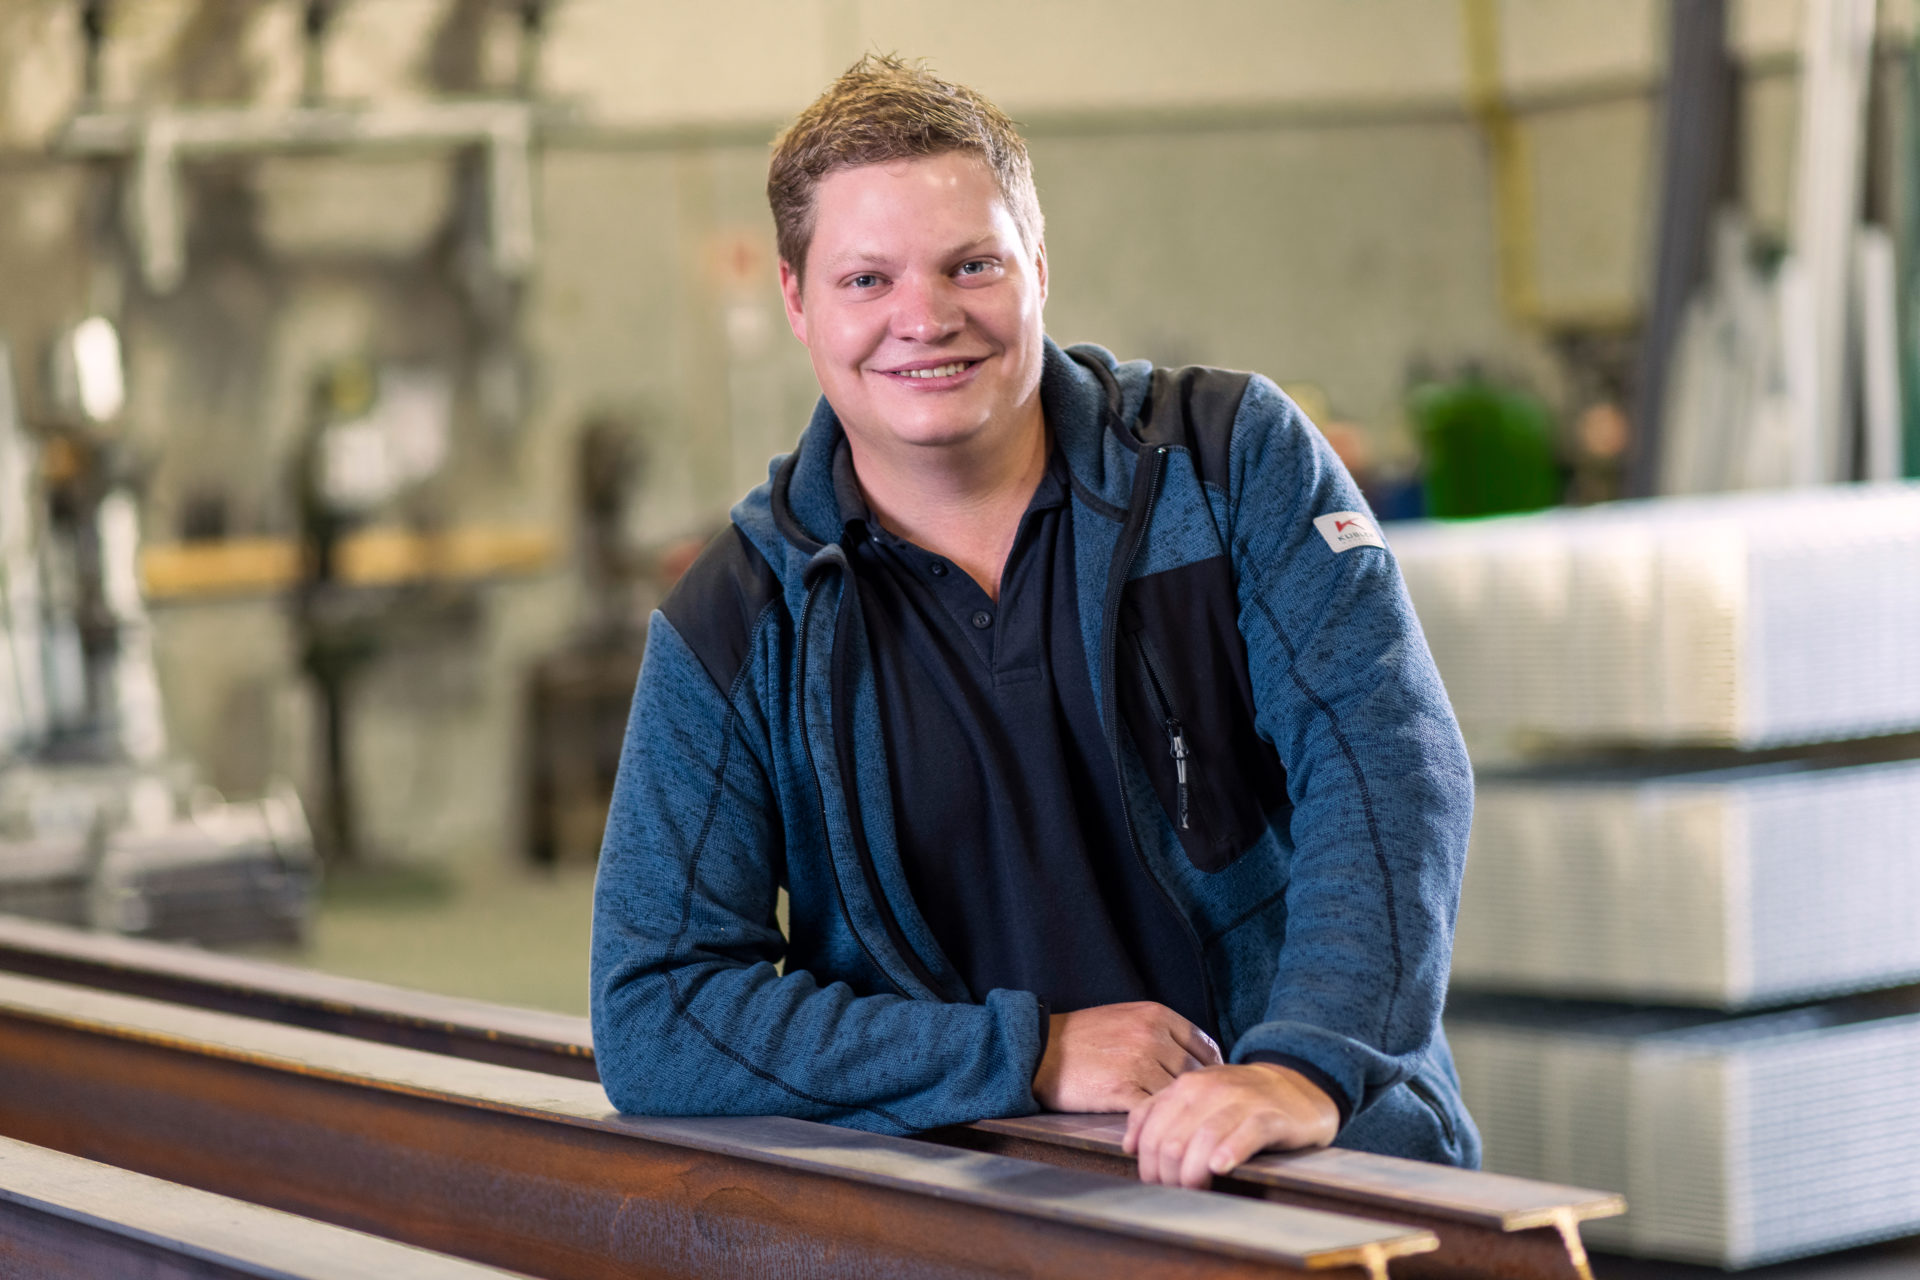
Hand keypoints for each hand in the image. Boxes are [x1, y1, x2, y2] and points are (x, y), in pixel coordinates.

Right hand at [1030, 1001, 1221, 1111]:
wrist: (1037, 1050)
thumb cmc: (1080, 1038)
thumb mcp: (1124, 1018)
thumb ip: (1158, 1032)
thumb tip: (1190, 1058)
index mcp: (1156, 1015)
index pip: (1204, 1044)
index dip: (1211, 1068)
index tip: (1208, 1087)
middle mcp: (1152, 1035)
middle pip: (1195, 1072)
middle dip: (1198, 1095)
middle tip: (1199, 1113)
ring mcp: (1138, 1062)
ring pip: (1177, 1095)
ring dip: (1179, 1112)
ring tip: (1180, 1126)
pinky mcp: (1122, 1090)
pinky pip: (1153, 1111)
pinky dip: (1156, 1122)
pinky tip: (1154, 1129)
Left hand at [1124, 1061, 1338, 1187]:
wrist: (1295, 1088)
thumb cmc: (1237, 1101)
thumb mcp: (1195, 1097)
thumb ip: (1159, 1113)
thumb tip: (1128, 1146)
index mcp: (1185, 1085)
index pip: (1151, 1130)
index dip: (1147, 1164)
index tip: (1155, 1184)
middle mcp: (1209, 1088)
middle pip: (1172, 1140)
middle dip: (1168, 1175)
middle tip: (1176, 1193)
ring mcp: (1241, 1100)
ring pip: (1204, 1139)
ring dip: (1193, 1173)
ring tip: (1194, 1190)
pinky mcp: (1270, 1116)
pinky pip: (1246, 1133)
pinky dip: (1230, 1152)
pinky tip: (1221, 1168)